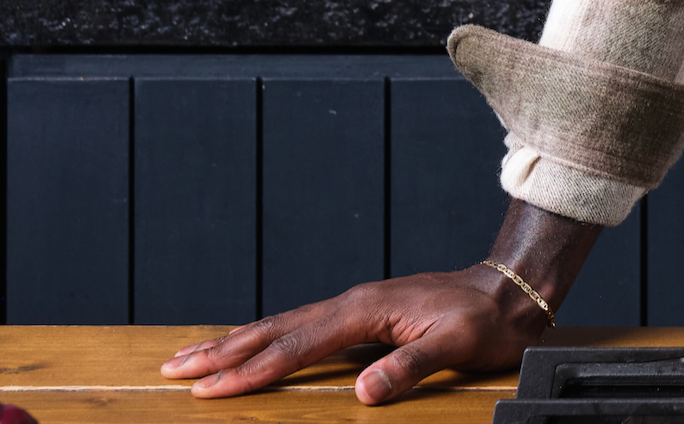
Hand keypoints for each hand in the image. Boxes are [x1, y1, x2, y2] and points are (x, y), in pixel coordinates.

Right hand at [158, 265, 543, 403]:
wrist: (510, 290)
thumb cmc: (486, 319)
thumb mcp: (457, 345)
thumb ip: (410, 367)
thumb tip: (364, 391)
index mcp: (366, 310)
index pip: (296, 345)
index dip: (251, 369)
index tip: (210, 388)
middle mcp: (352, 303)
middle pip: (275, 329)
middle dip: (223, 352)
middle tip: (173, 370)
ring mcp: (355, 306)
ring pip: (283, 324)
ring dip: (236, 342)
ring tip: (192, 357)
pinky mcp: (362, 315)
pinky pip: (301, 327)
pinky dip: (267, 338)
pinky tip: (252, 346)